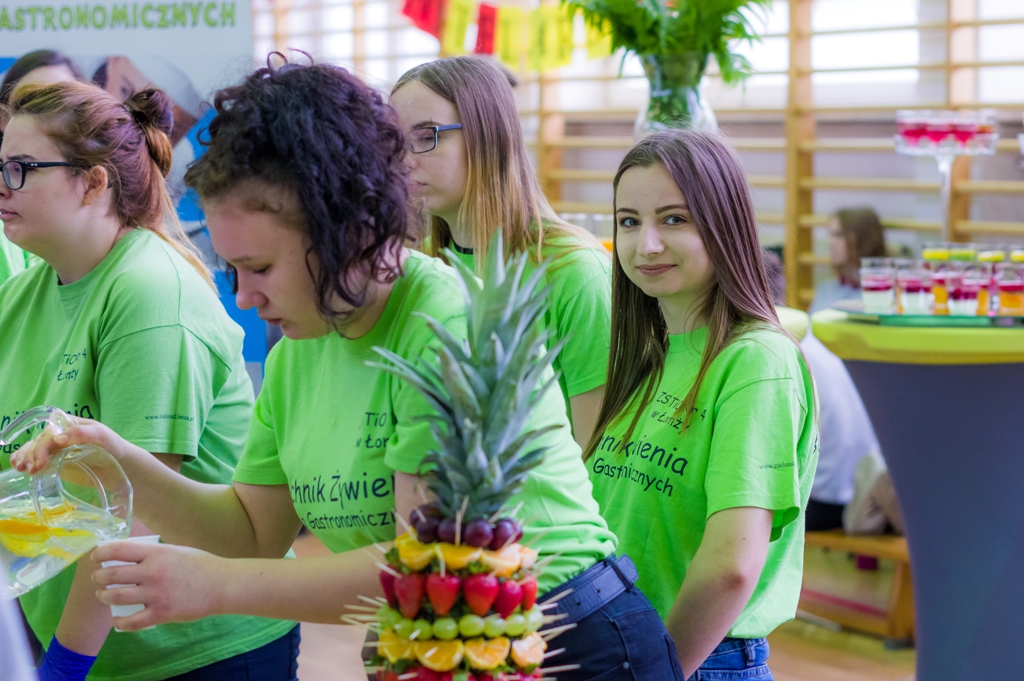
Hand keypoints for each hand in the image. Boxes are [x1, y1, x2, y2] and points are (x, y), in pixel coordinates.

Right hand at [11, 417, 134, 473]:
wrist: (119, 465)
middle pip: (39, 442)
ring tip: (23, 469)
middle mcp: (59, 435)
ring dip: (24, 458)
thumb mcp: (101, 435)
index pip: (49, 433)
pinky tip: (18, 466)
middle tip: (33, 469)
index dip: (42, 446)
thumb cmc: (112, 445)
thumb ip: (82, 433)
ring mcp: (56, 449)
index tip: (42, 461)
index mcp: (68, 424)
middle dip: (32, 455)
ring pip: (33, 450)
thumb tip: (58, 439)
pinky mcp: (55, 462)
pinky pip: (36, 459)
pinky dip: (24, 460)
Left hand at [91, 541, 227, 630]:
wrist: (222, 585)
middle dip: (99, 577)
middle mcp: (152, 572)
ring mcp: (155, 594)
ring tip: (103, 595)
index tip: (95, 557)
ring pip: (116, 596)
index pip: (118, 550)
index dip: (101, 554)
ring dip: (104, 596)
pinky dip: (119, 621)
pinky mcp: (161, 613)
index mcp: (156, 553)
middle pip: (112, 574)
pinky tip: (116, 618)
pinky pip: (131, 621)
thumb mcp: (176, 550)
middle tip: (98, 579)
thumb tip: (128, 556)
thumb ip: (153, 554)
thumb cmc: (200, 565)